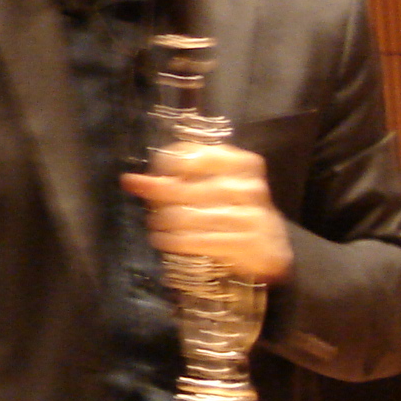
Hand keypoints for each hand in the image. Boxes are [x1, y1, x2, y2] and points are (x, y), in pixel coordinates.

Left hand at [123, 142, 291, 282]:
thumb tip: (131, 180)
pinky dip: (174, 241)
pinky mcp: (246, 244)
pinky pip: (198, 241)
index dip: (166, 164)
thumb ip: (179, 177)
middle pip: (186, 188)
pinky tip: (163, 241)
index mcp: (241, 163)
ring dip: (163, 221)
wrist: (270, 244)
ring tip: (153, 224)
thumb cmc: (232, 206)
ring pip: (189, 217)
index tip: (152, 173)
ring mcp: (249, 217)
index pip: (193, 156)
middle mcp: (247, 187)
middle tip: (144, 199)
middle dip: (157, 194)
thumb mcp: (214, 184)